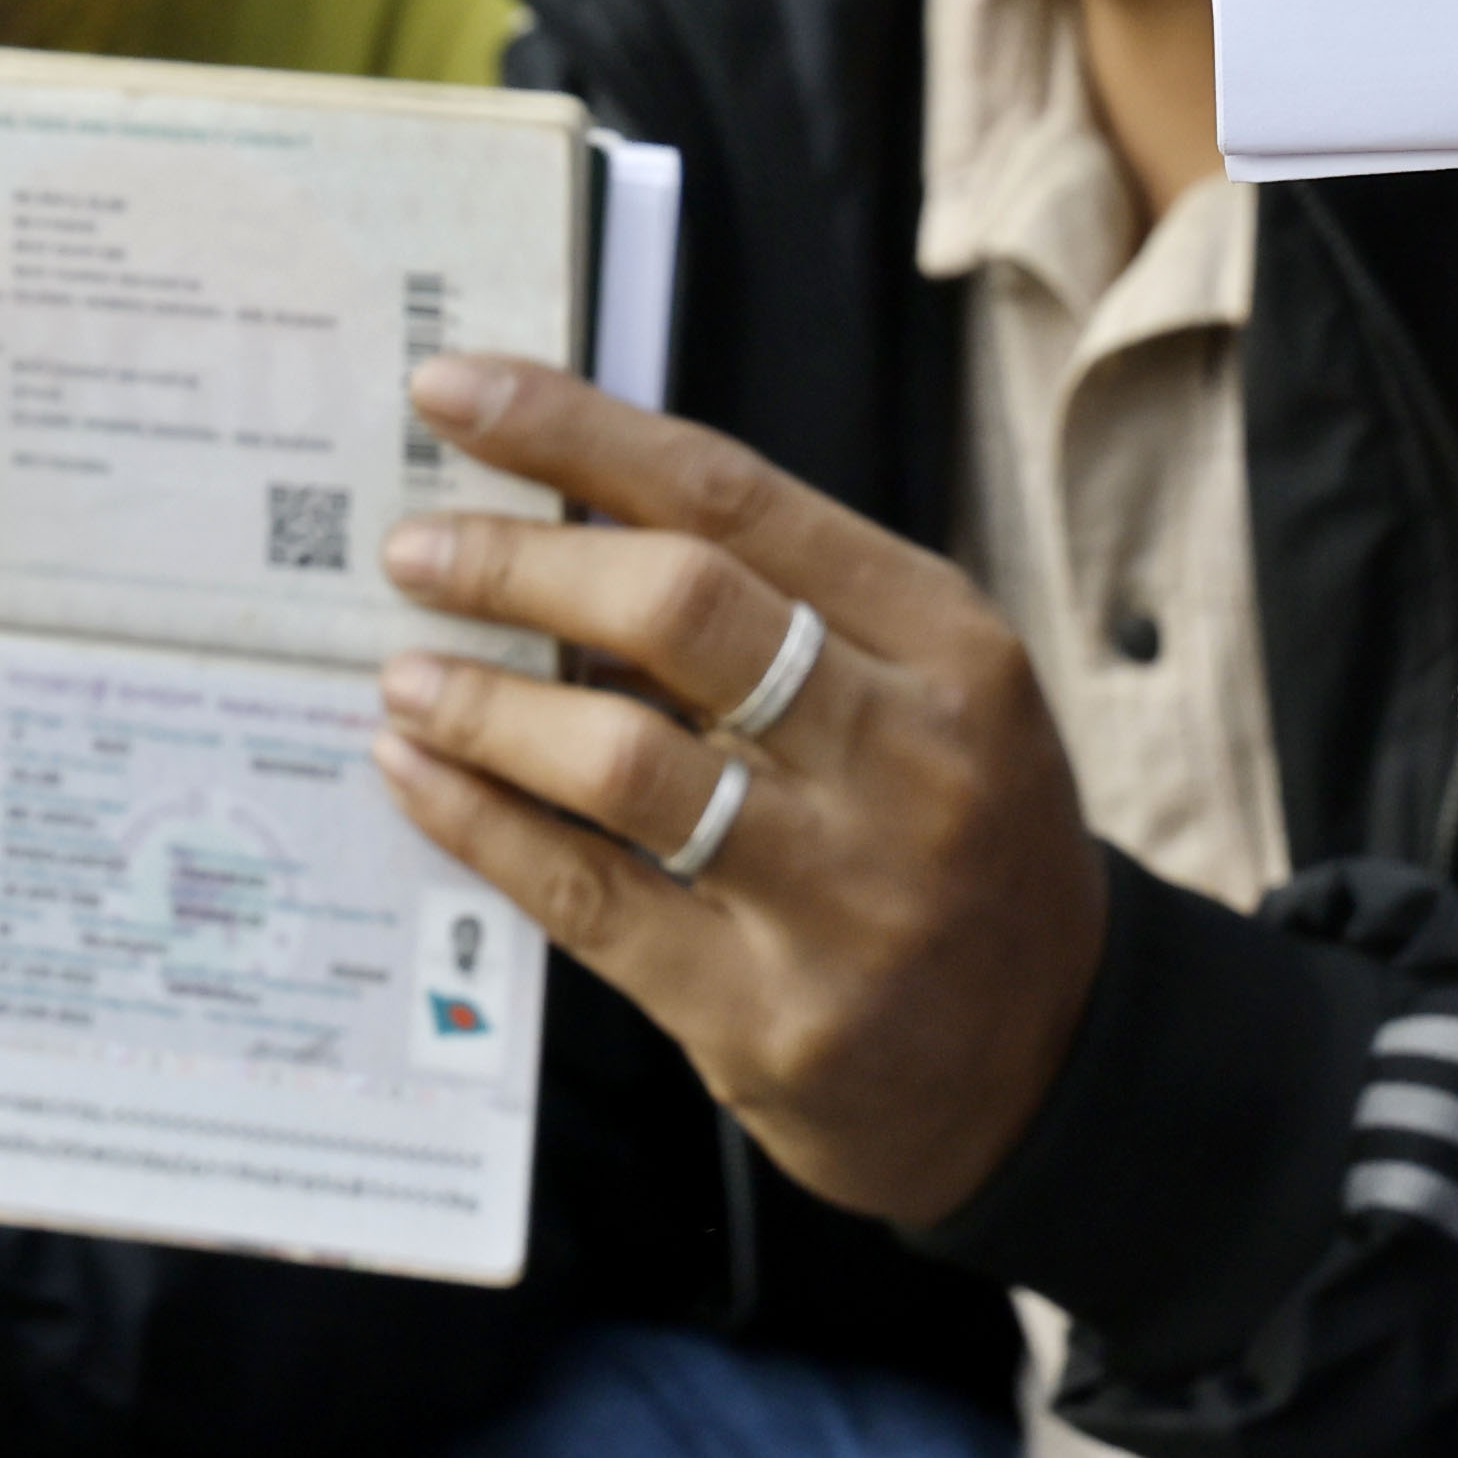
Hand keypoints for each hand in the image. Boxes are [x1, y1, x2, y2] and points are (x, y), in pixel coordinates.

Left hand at [367, 353, 1105, 1225]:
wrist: (1051, 1064)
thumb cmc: (950, 837)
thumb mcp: (921, 692)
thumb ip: (777, 608)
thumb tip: (558, 511)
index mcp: (947, 643)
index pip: (731, 498)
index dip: (574, 433)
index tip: (453, 393)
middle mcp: (909, 758)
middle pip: (678, 609)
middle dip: (517, 564)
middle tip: (413, 552)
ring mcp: (844, 896)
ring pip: (622, 762)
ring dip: (484, 705)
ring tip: (405, 676)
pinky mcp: (768, 1014)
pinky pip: (587, 896)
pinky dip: (481, 825)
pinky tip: (419, 777)